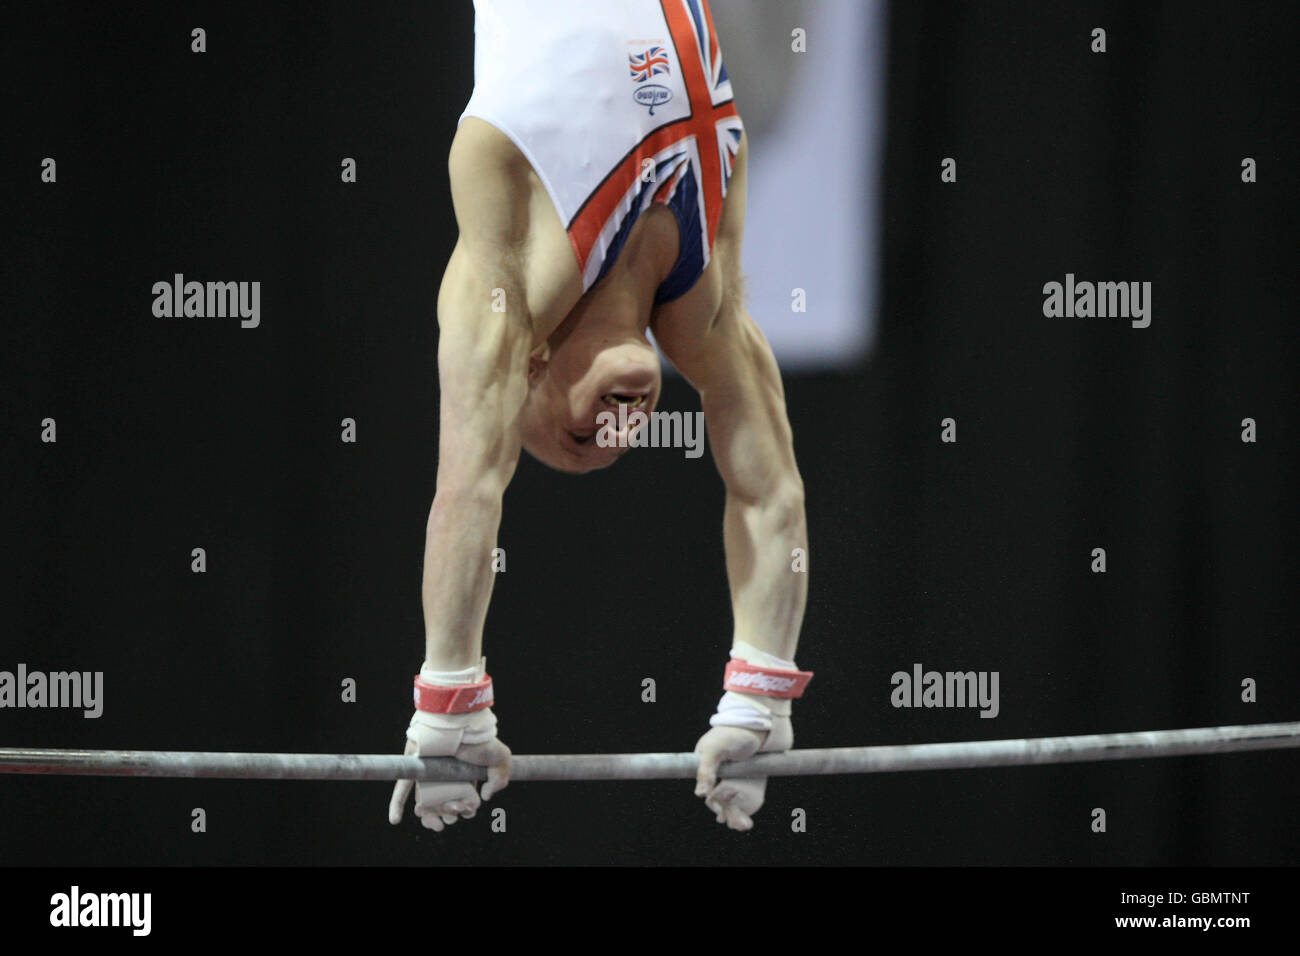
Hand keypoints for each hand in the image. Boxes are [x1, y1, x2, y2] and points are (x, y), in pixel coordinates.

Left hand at [388, 708, 510, 831]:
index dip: (466, 812)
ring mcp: (429, 776)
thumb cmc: (480, 740)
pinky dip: (396, 806)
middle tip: (453, 808)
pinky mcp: (414, 771)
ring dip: (429, 818)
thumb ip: (500, 780)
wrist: (460, 723)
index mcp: (464, 779)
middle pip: (444, 808)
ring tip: (434, 817)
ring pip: (425, 806)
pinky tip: (395, 820)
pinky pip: (402, 791)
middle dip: (450, 815)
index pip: (463, 804)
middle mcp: (446, 779)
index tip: (468, 809)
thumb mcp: (501, 759)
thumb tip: (485, 797)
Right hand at [693, 717, 791, 830]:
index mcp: (705, 766)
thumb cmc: (732, 732)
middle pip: (719, 800)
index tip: (723, 814)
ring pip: (731, 802)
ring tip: (745, 826)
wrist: (758, 724)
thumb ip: (706, 770)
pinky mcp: (746, 778)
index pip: (707, 792)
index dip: (715, 804)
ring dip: (736, 816)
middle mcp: (717, 774)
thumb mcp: (717, 749)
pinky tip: (748, 821)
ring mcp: (732, 777)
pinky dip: (745, 810)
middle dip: (729, 813)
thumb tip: (699, 795)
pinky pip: (743, 798)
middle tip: (741, 825)